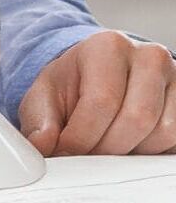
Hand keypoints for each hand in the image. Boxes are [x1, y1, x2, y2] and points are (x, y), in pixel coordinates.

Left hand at [19, 30, 175, 155]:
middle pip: (136, 119)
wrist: (96, 74)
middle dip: (108, 148)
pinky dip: (152, 151)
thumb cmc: (72, 84)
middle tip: (88, 156)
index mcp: (108, 46)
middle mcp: (148, 56)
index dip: (82, 137)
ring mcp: (174, 77)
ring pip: (162, 132)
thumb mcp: (46, 95)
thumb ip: (40, 121)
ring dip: (132, 151)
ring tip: (107, 144)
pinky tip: (130, 143)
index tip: (66, 152)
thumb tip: (43, 145)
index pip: (102, 101)